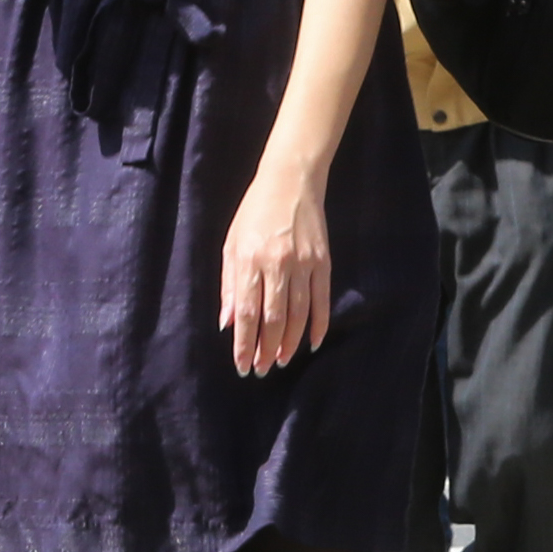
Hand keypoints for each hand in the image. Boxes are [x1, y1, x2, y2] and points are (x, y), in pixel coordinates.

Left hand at [219, 163, 334, 377]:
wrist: (291, 182)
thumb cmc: (255, 213)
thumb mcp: (232, 243)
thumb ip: (230, 284)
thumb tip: (228, 322)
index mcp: (250, 259)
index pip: (247, 312)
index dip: (245, 343)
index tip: (243, 365)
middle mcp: (277, 264)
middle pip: (273, 318)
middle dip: (266, 349)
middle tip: (262, 369)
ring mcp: (303, 264)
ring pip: (298, 314)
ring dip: (290, 342)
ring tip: (281, 360)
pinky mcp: (323, 262)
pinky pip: (321, 300)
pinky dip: (319, 325)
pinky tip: (312, 343)